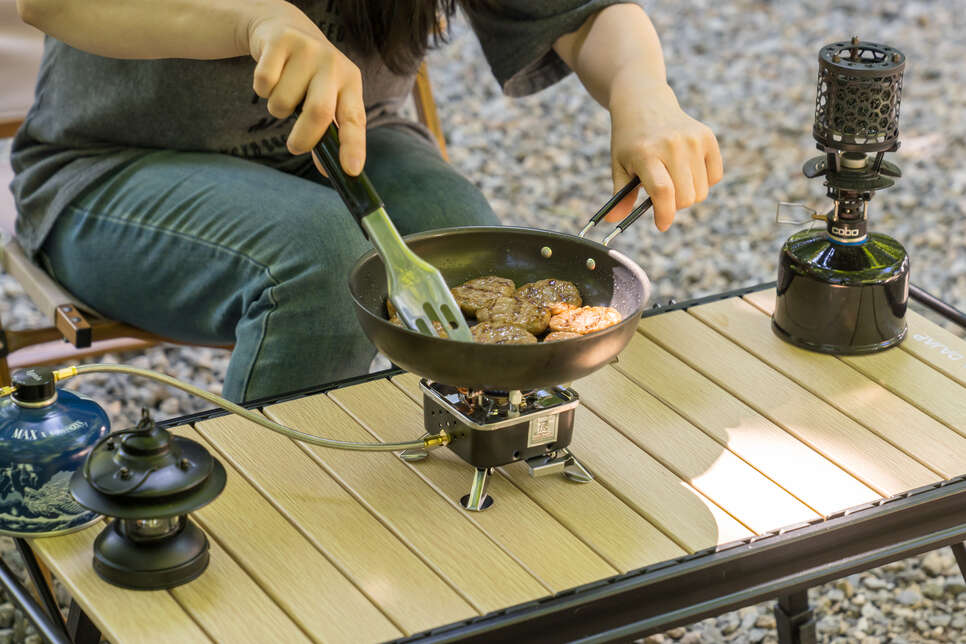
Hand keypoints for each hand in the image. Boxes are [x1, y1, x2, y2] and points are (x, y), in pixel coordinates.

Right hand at [247, 9, 365, 174]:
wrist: (283, 27)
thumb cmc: (308, 76)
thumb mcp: (324, 98)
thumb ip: (326, 133)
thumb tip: (327, 170)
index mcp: (350, 82)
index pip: (355, 119)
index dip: (353, 146)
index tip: (351, 170)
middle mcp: (333, 64)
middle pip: (319, 112)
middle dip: (304, 138)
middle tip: (294, 147)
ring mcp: (308, 50)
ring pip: (283, 102)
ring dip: (277, 109)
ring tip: (283, 94)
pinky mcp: (280, 42)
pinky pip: (263, 84)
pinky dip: (262, 91)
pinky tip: (271, 76)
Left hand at [607, 79, 722, 230]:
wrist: (644, 103)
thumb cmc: (630, 140)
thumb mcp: (619, 165)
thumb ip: (620, 195)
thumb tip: (614, 221)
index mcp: (646, 154)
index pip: (662, 192)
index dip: (664, 214)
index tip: (661, 225)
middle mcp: (672, 145)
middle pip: (685, 197)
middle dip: (673, 206)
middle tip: (661, 195)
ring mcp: (693, 140)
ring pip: (701, 191)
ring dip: (688, 194)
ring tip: (672, 179)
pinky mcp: (707, 137)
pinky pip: (715, 177)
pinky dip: (703, 181)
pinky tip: (687, 169)